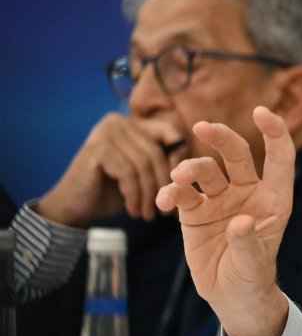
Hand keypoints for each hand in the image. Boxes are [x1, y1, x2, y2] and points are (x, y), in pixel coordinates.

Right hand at [35, 113, 185, 225]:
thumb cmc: (112, 189)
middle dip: (162, 183)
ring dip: (148, 194)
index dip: (180, 155)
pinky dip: (134, 195)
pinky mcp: (97, 149)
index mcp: (133, 122)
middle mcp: (118, 121)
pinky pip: (128, 173)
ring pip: (143, 164)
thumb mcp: (142, 171)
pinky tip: (134, 210)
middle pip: (155, 151)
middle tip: (165, 210)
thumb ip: (161, 159)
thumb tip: (193, 162)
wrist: (73, 205)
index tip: (182, 182)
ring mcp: (106, 132)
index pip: (169, 130)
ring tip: (148, 214)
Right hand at [155, 106, 293, 335]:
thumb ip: (248, 244)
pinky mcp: (195, 212)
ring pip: (204, 170)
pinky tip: (164, 200)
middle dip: (221, 137)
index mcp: (273, 198)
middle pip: (235, 154)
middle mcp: (247, 192)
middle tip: (203, 126)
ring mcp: (219, 199)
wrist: (230, 296)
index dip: (274, 132)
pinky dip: (171, 192)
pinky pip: (181, 194)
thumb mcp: (254, 265)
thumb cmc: (252, 277)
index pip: (279, 157)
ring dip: (190, 168)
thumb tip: (240, 223)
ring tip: (178, 177)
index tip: (261, 112)